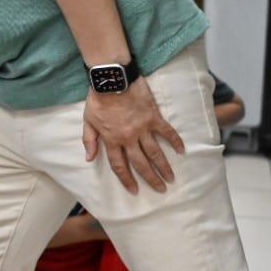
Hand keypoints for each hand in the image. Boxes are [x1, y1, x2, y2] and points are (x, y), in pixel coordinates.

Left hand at [82, 77, 184, 193]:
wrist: (112, 79)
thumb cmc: (98, 99)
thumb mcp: (88, 121)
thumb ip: (89, 140)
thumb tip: (89, 158)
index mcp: (111, 139)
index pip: (119, 165)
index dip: (126, 179)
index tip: (134, 190)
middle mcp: (128, 138)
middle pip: (140, 163)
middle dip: (151, 178)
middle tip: (160, 189)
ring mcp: (142, 128)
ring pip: (155, 152)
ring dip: (164, 167)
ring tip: (171, 178)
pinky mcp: (154, 118)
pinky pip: (167, 132)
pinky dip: (175, 142)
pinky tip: (182, 151)